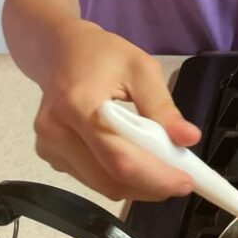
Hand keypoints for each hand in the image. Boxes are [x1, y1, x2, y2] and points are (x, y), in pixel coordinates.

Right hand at [32, 22, 200, 200]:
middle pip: (110, 179)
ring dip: (137, 184)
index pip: (120, 158)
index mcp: (78, 105)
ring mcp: (49, 148)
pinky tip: (134, 158)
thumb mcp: (141, 69)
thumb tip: (188, 139)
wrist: (59, 50)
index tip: (187, 182)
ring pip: (102, 186)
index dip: (156, 177)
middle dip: (152, 185)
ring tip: (161, 165)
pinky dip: (119, 177)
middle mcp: (56, 132)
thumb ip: (162, 107)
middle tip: (182, 176)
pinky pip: (92, 180)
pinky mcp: (50, 157)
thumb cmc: (102, 55)